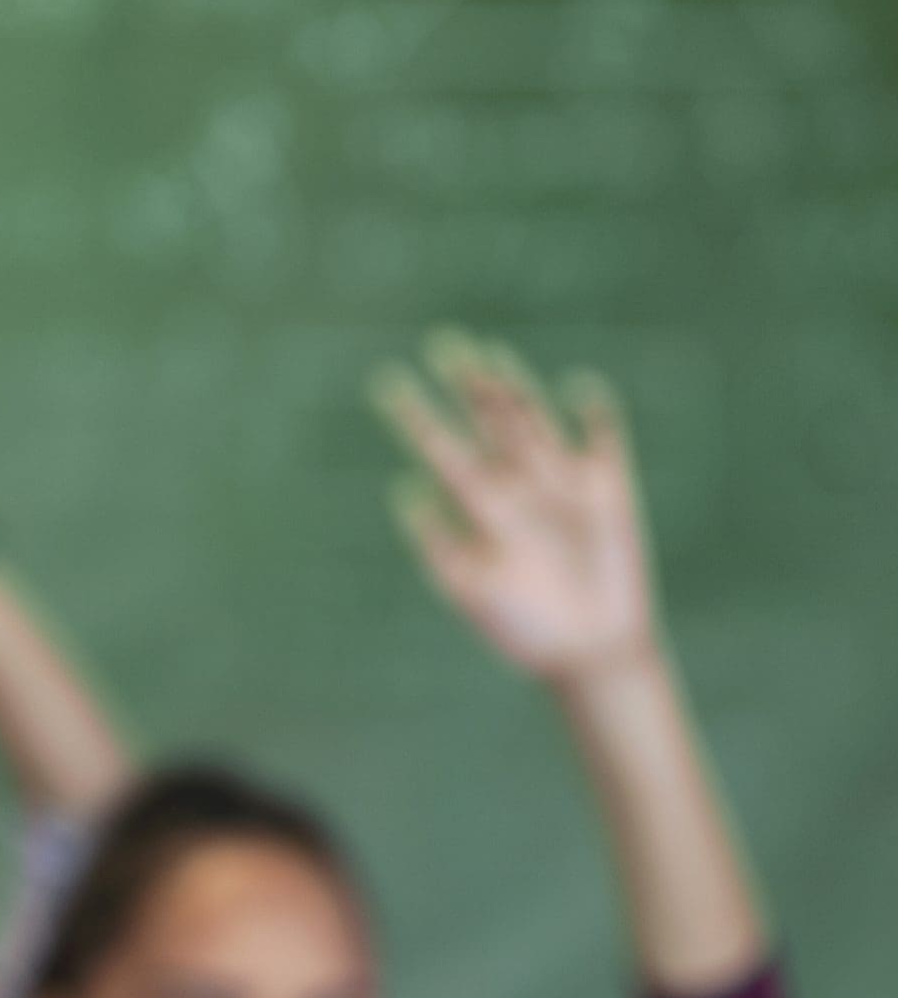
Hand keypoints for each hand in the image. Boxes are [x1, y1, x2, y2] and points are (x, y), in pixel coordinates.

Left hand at [373, 332, 658, 683]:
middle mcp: (516, 484)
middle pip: (487, 423)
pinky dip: (595, 414)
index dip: (417, 417)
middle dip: (468, 387)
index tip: (387, 383)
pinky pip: (603, 440)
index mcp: (478, 505)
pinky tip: (579, 387)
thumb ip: (439, 546)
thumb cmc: (521, 629)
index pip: (442, 449)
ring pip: (534, 422)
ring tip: (491, 359)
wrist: (591, 654)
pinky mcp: (609, 489)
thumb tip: (406, 489)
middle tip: (444, 344)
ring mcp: (561, 482)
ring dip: (515, 391)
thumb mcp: (472, 592)